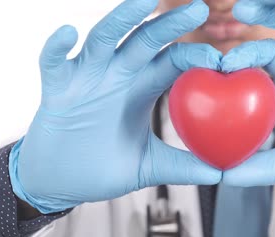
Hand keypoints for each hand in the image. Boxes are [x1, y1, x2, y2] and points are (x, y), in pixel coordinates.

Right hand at [9, 0, 221, 213]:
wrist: (63, 182)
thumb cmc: (105, 168)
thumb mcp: (151, 166)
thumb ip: (184, 166)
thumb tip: (221, 174)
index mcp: (142, 88)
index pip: (172, 60)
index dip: (195, 55)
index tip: (221, 60)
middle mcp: (117, 75)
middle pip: (146, 40)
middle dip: (171, 23)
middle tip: (200, 8)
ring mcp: (86, 78)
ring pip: (104, 38)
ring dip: (123, 18)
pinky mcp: (56, 89)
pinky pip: (53, 62)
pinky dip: (57, 47)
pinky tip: (69, 33)